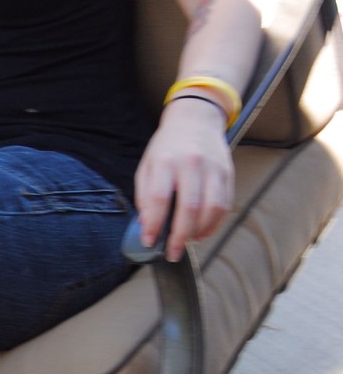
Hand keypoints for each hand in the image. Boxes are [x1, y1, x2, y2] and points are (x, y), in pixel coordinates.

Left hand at [134, 98, 233, 261]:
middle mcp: (191, 164)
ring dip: (199, 232)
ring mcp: (213, 168)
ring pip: (211, 209)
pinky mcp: (227, 174)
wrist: (196, 120)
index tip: (149, 241)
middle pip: (189, 208)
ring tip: (187, 242)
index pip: (159, 198)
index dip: (153, 224)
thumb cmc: (167, 147)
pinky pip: (224, 206)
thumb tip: (147, 226)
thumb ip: (145, 195)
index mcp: (166, 161)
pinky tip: (201, 232)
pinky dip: (213, 224)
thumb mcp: (148, 165)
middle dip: (179, 237)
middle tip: (171, 253)